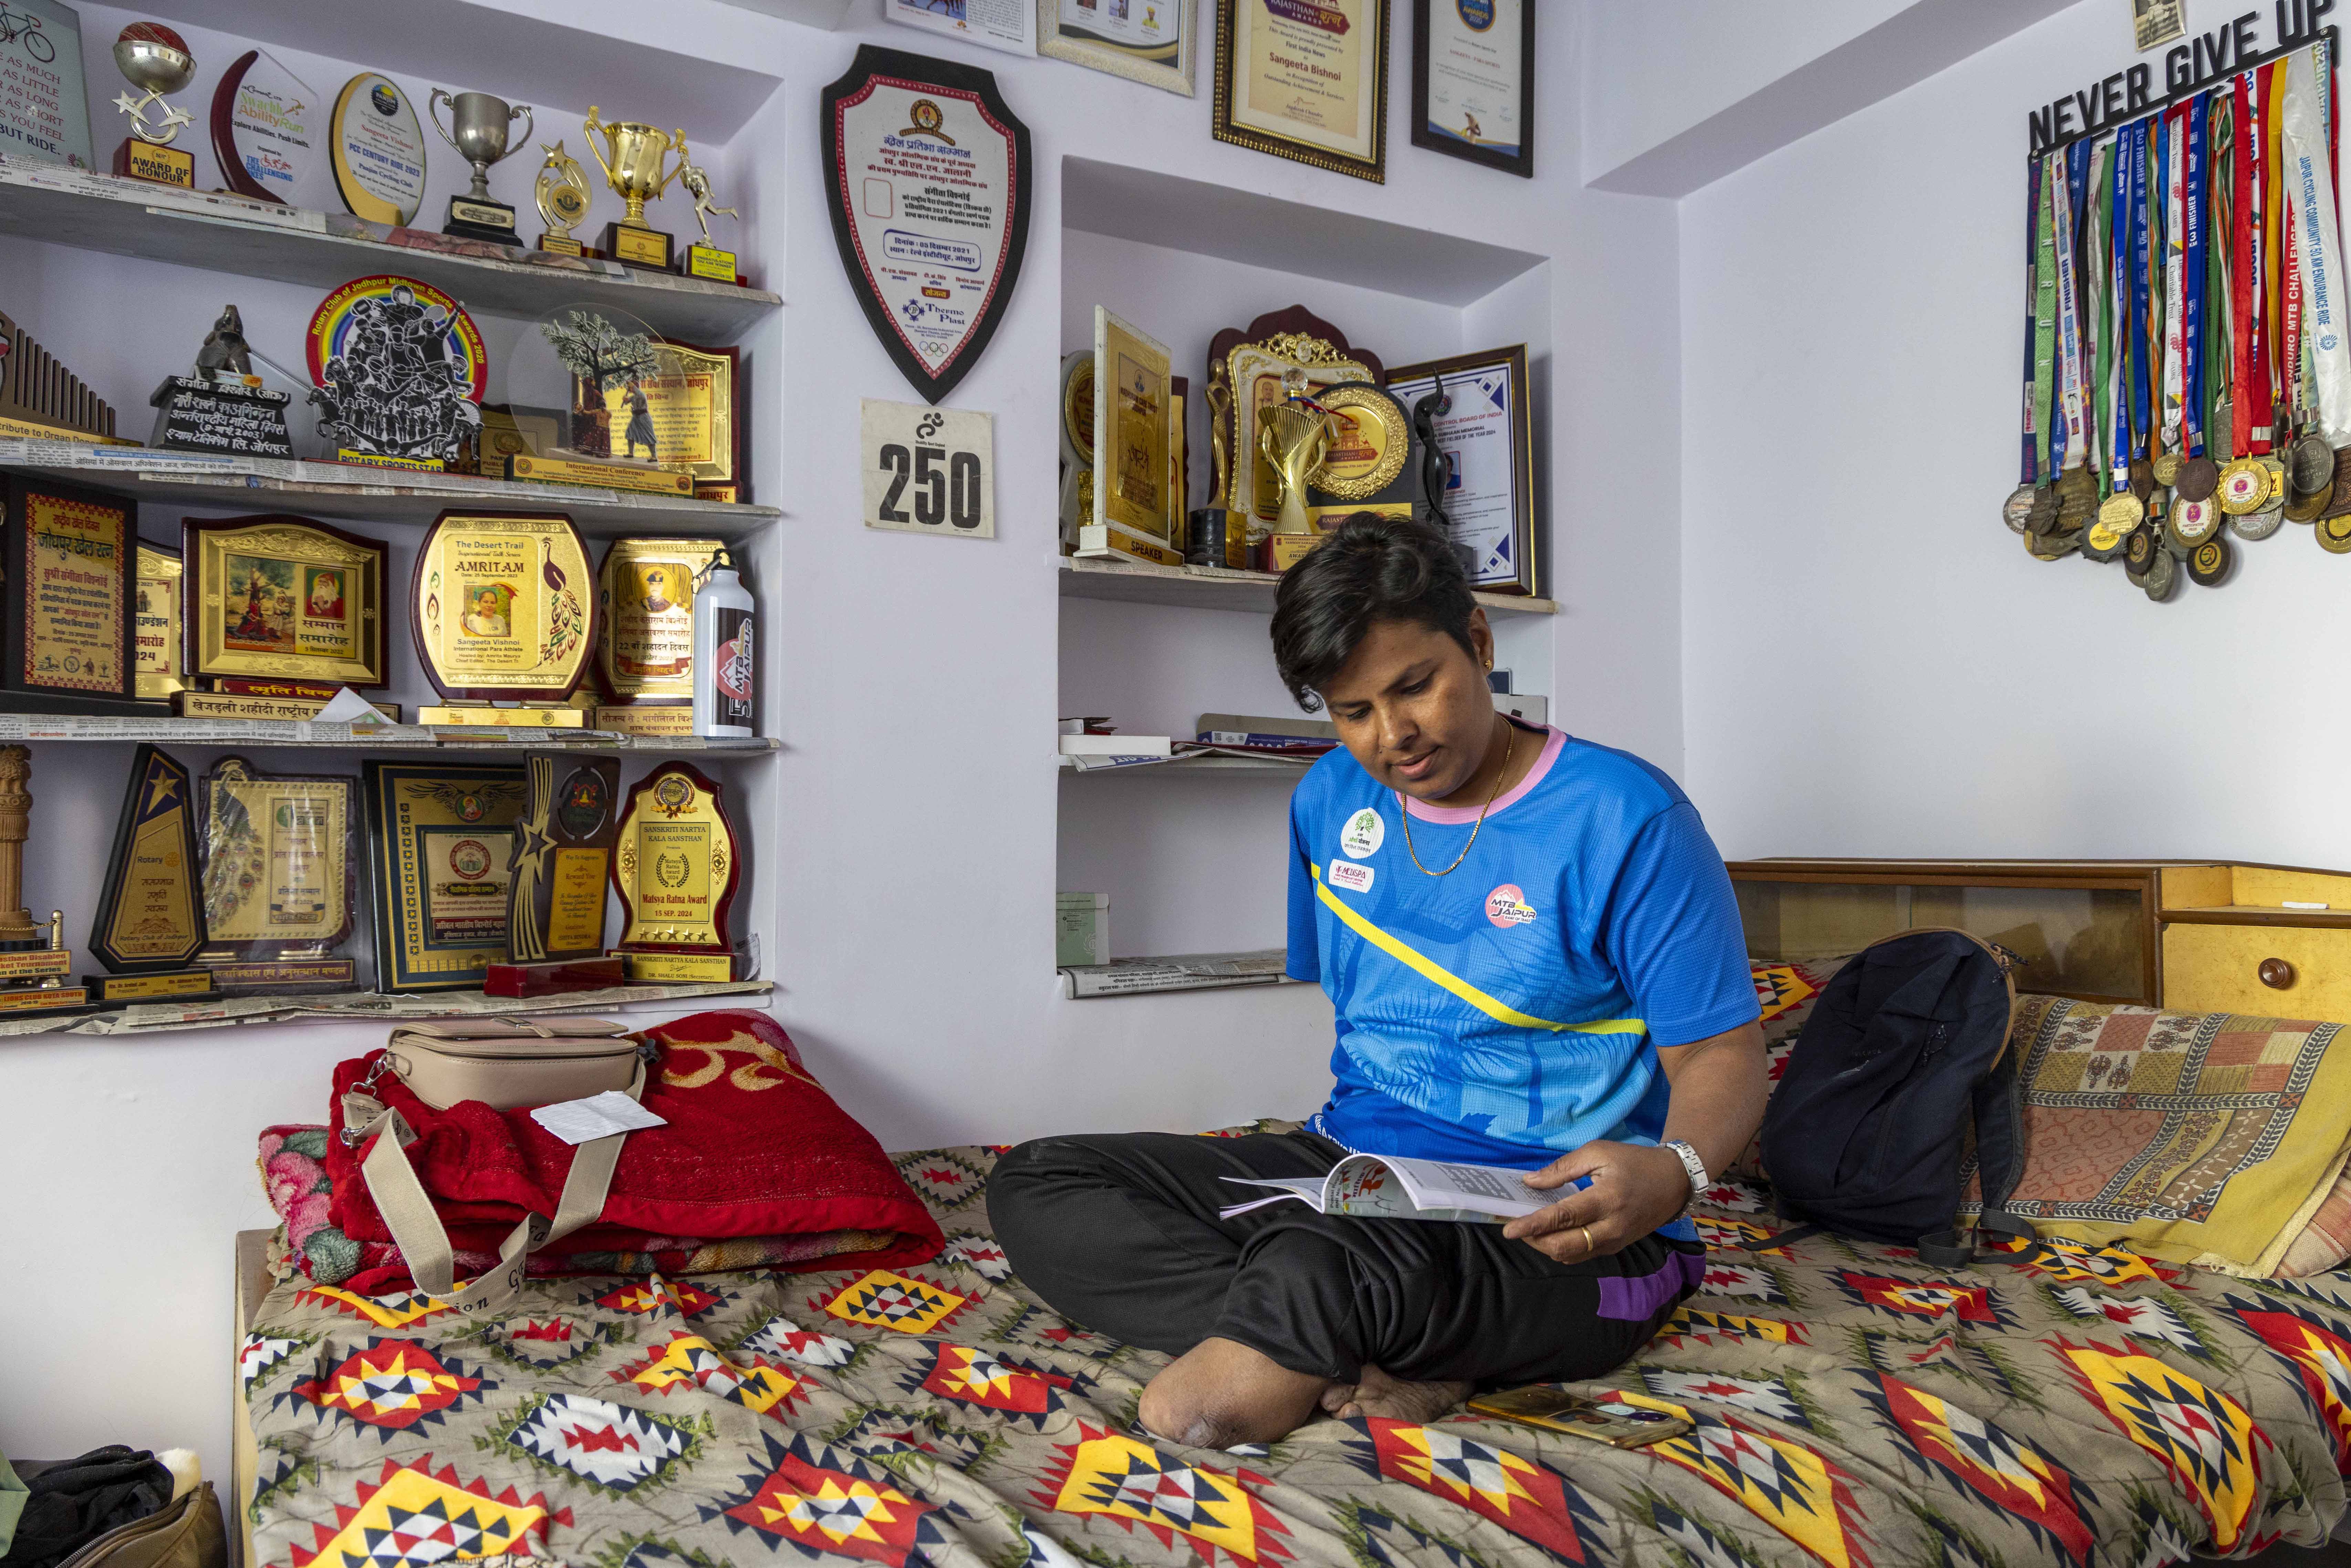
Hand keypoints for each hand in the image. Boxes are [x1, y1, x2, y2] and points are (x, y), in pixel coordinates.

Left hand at [1502, 1142, 1689, 1262]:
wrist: (1674, 1182)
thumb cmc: (1634, 1162)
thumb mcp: (1598, 1152)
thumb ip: (1562, 1169)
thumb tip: (1530, 1182)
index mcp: (1606, 1199)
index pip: (1562, 1218)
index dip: (1532, 1225)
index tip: (1508, 1230)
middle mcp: (1611, 1227)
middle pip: (1563, 1246)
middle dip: (1535, 1240)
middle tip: (1518, 1228)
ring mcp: (1615, 1242)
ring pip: (1571, 1256)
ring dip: (1546, 1247)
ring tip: (1532, 1231)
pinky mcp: (1617, 1247)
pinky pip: (1583, 1256)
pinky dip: (1563, 1248)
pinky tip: (1553, 1234)